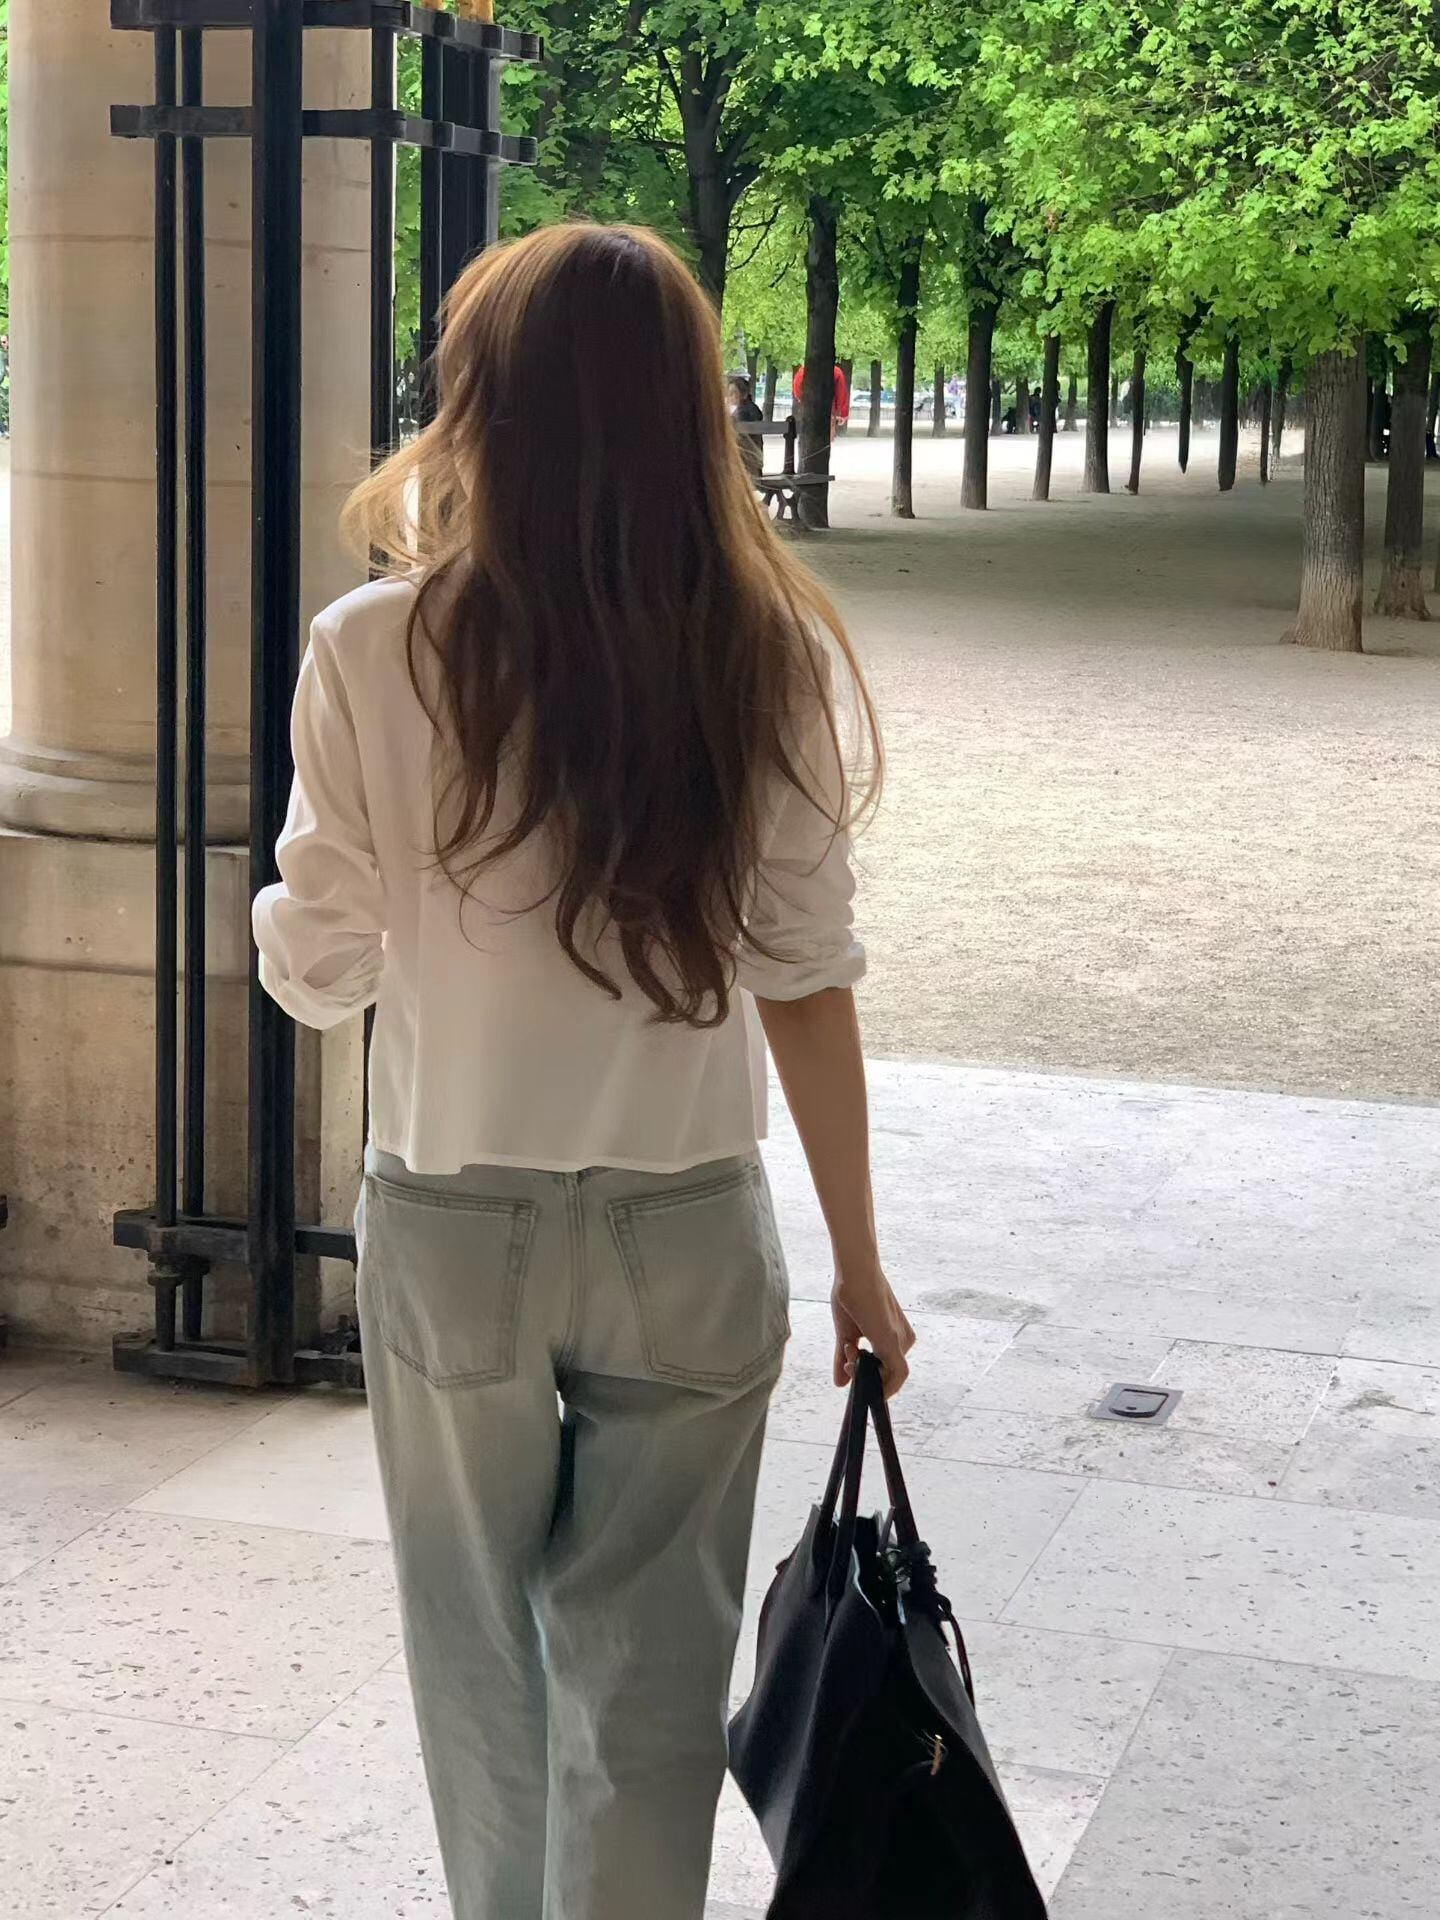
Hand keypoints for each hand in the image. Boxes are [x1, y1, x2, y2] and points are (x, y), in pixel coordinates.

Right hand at [832, 1261, 915, 1396]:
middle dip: (864, 1375)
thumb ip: (844, 1358)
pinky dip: (883, 1384)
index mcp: (895, 1335)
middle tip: (846, 1356)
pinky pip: (897, 1375)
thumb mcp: (846, 1333)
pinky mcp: (893, 1342)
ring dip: (866, 1375)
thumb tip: (839, 1383)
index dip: (866, 1373)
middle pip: (888, 1374)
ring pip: (891, 1377)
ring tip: (849, 1349)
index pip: (886, 1367)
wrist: (855, 1272)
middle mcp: (903, 1339)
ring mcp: (900, 1342)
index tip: (847, 1363)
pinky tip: (860, 1376)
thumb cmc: (852, 1295)